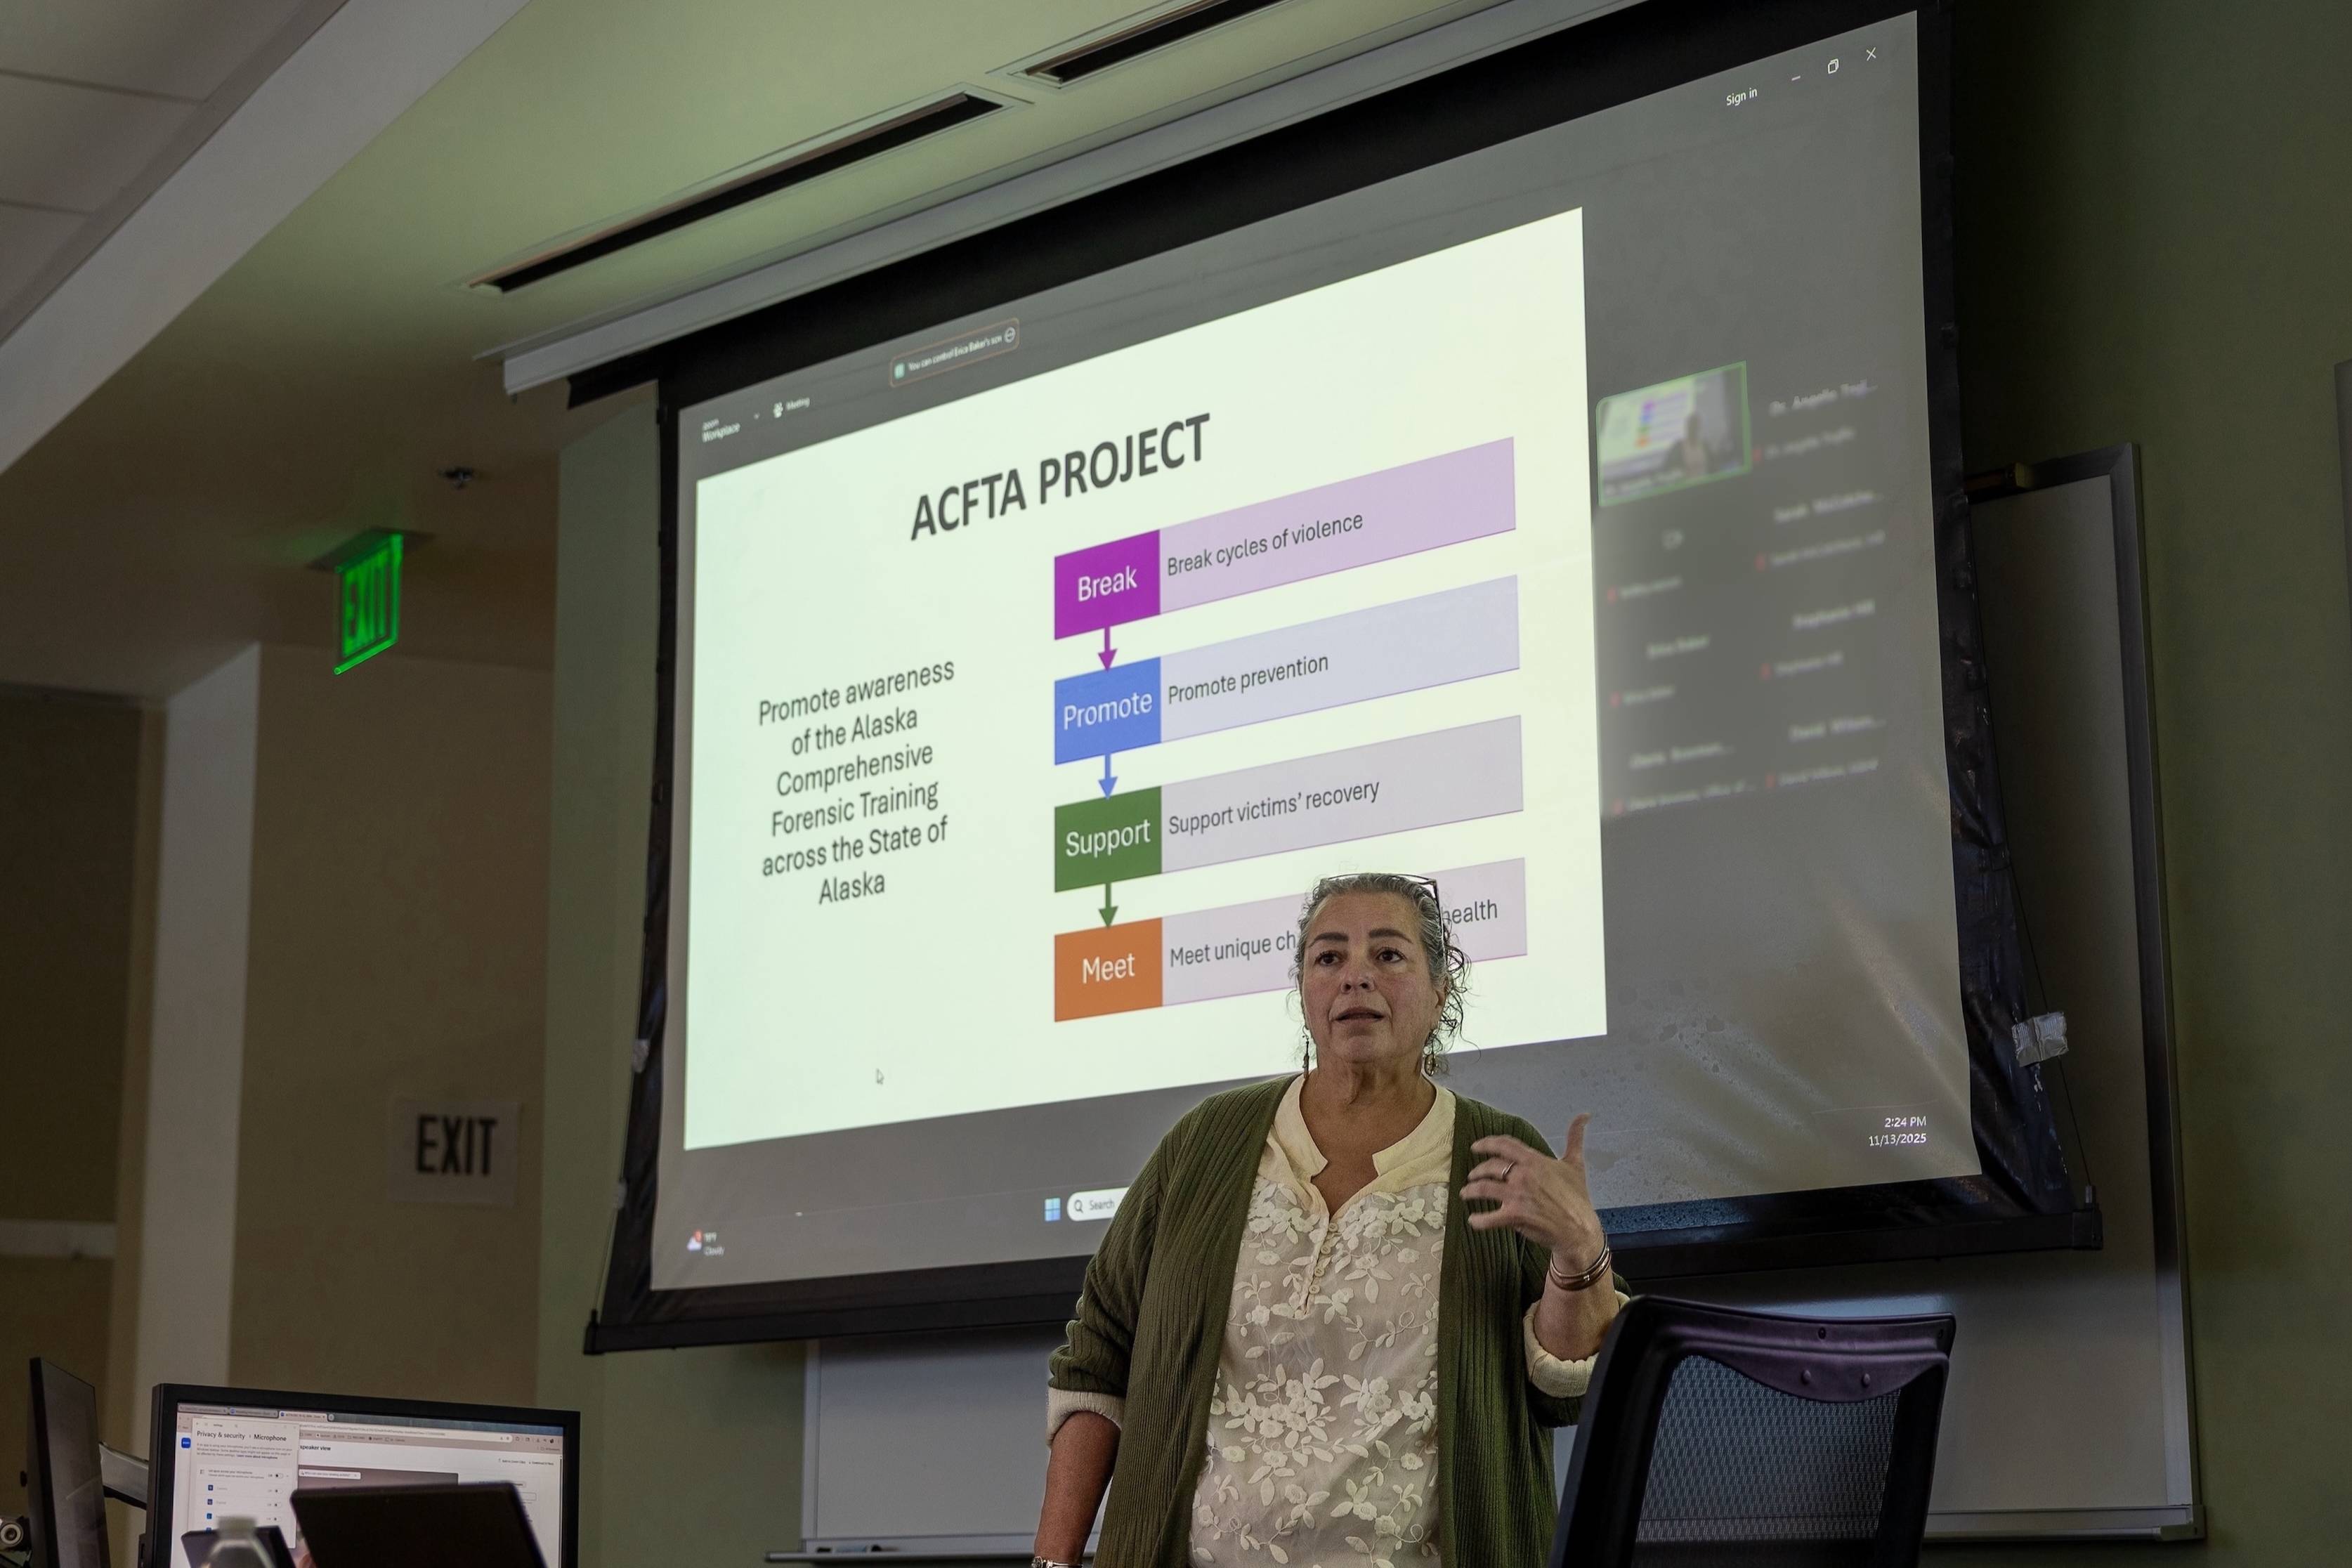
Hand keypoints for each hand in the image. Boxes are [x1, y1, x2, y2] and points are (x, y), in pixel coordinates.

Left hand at [1461, 1113, 1605, 1271]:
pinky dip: (1478, 1220)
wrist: (1580, 1229)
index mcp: (1534, 1161)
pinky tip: (1473, 1220)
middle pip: (1490, 1167)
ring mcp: (1517, 1195)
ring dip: (1470, 1191)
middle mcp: (1523, 1175)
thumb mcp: (1575, 1164)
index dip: (1486, 1143)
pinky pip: (1489, 1217)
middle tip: (1472, 1176)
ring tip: (1465, 1193)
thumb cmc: (1577, 1197)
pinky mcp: (1515, 1216)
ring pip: (1483, 1189)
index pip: (1504, 1145)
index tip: (1475, 1146)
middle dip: (1477, 1171)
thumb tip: (1585, 1114)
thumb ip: (1575, 1138)